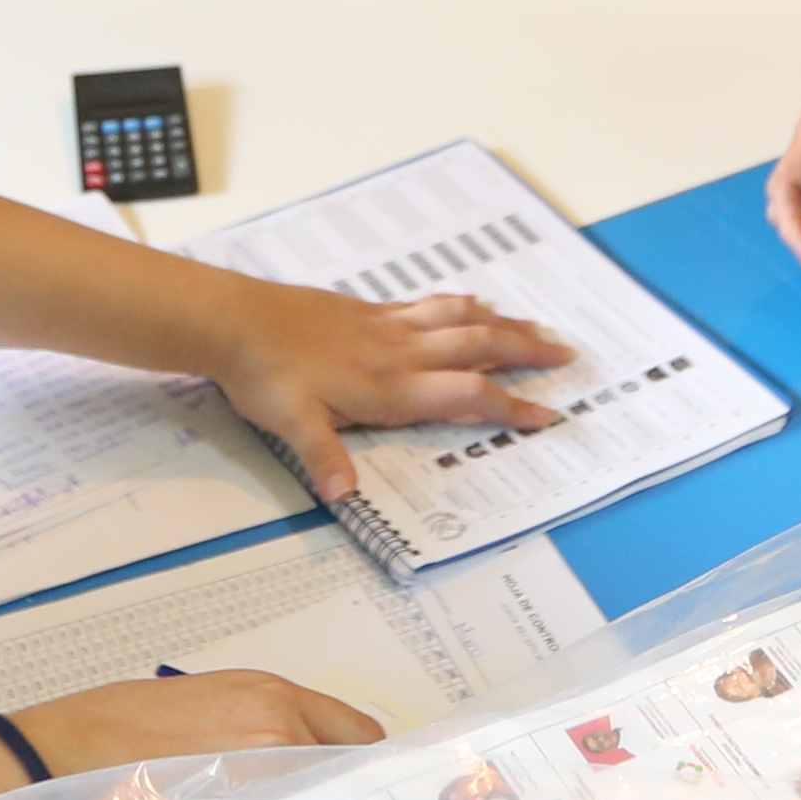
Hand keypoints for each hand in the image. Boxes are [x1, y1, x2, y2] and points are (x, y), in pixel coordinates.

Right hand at [0, 668, 389, 789]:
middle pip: (349, 779)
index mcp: (272, 697)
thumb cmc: (121, 724)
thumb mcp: (207, 703)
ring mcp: (259, 778)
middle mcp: (279, 732)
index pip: (359, 736)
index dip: (362, 765)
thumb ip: (264, 728)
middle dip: (343, 799)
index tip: (363, 784)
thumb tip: (303, 761)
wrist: (63, 751)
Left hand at [206, 282, 565, 501]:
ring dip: (502, 324)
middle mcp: (398, 352)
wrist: (234, 320)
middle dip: (525, 354)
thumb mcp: (292, 424)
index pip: (465, 396)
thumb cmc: (264, 373)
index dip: (510, 406)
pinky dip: (460, 306)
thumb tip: (344, 496)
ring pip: (459, 321)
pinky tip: (471, 303)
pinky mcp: (369, 312)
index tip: (547, 415)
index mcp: (390, 386)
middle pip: (477, 347)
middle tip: (565, 356)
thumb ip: (324, 458)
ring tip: (535, 326)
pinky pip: (429, 305)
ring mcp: (386, 327)